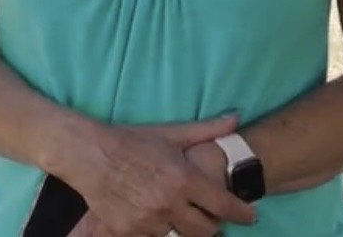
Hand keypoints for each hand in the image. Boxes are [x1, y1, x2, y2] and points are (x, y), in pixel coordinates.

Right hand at [66, 114, 256, 236]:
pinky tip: (158, 218)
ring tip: (182, 216)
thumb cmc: (133, 141)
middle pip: (206, 231)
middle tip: (212, 217)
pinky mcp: (130, 232)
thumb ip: (206, 129)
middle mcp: (169, 204)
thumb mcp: (170, 133)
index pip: (222, 204)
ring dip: (185, 229)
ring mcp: (149, 222)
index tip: (250, 216)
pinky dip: (160, 231)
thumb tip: (235, 118)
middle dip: (214, 225)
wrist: (91, 156)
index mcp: (183, 178)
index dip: (241, 213)